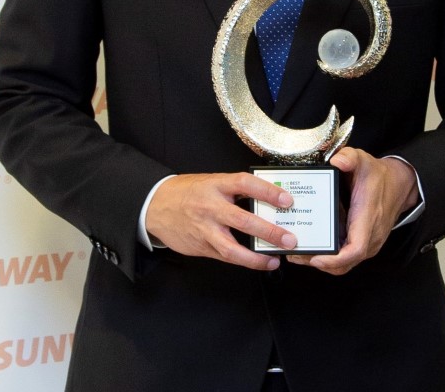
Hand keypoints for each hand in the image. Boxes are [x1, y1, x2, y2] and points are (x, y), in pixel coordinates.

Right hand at [146, 172, 297, 270]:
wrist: (155, 206)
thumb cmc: (188, 192)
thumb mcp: (211, 182)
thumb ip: (235, 191)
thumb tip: (267, 200)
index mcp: (215, 185)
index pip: (245, 184)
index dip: (268, 191)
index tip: (287, 200)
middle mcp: (210, 207)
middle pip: (243, 220)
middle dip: (269, 231)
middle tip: (289, 239)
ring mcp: (205, 230)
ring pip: (232, 248)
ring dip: (257, 257)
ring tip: (275, 259)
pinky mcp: (201, 247)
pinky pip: (225, 257)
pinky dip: (244, 261)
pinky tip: (258, 261)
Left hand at [286, 149, 418, 275]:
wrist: (398, 185)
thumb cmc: (377, 176)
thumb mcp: (363, 160)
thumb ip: (350, 157)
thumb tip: (337, 161)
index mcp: (368, 218)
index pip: (356, 249)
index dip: (336, 258)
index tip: (316, 259)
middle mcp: (370, 236)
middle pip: (346, 262)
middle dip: (320, 263)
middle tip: (295, 255)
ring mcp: (368, 242)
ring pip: (345, 264)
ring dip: (322, 263)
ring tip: (297, 254)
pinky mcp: (364, 243)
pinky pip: (347, 258)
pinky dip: (329, 259)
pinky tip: (311, 249)